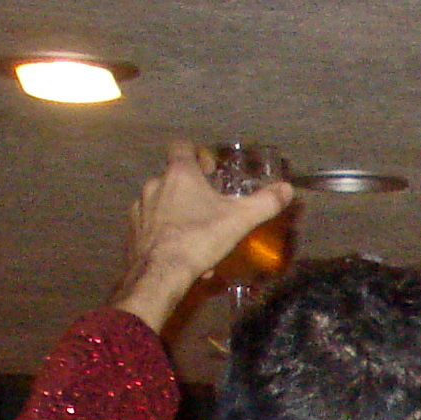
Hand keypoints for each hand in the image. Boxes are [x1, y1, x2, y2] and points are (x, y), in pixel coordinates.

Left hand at [111, 144, 295, 334]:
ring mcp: (140, 206)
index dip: (197, 154)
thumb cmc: (199, 238)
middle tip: (210, 206)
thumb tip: (287, 189)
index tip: (210, 169)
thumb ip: (264, 203)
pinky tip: (179, 249)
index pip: (182, 147)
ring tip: (196, 232)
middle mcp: (155, 183)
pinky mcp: (133, 229)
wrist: (161, 271)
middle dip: (191, 188)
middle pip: (174, 176)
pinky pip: (152, 224)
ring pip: (162, 201)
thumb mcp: (239, 220)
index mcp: (180, 174)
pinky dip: (165, 231)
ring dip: (177, 210)